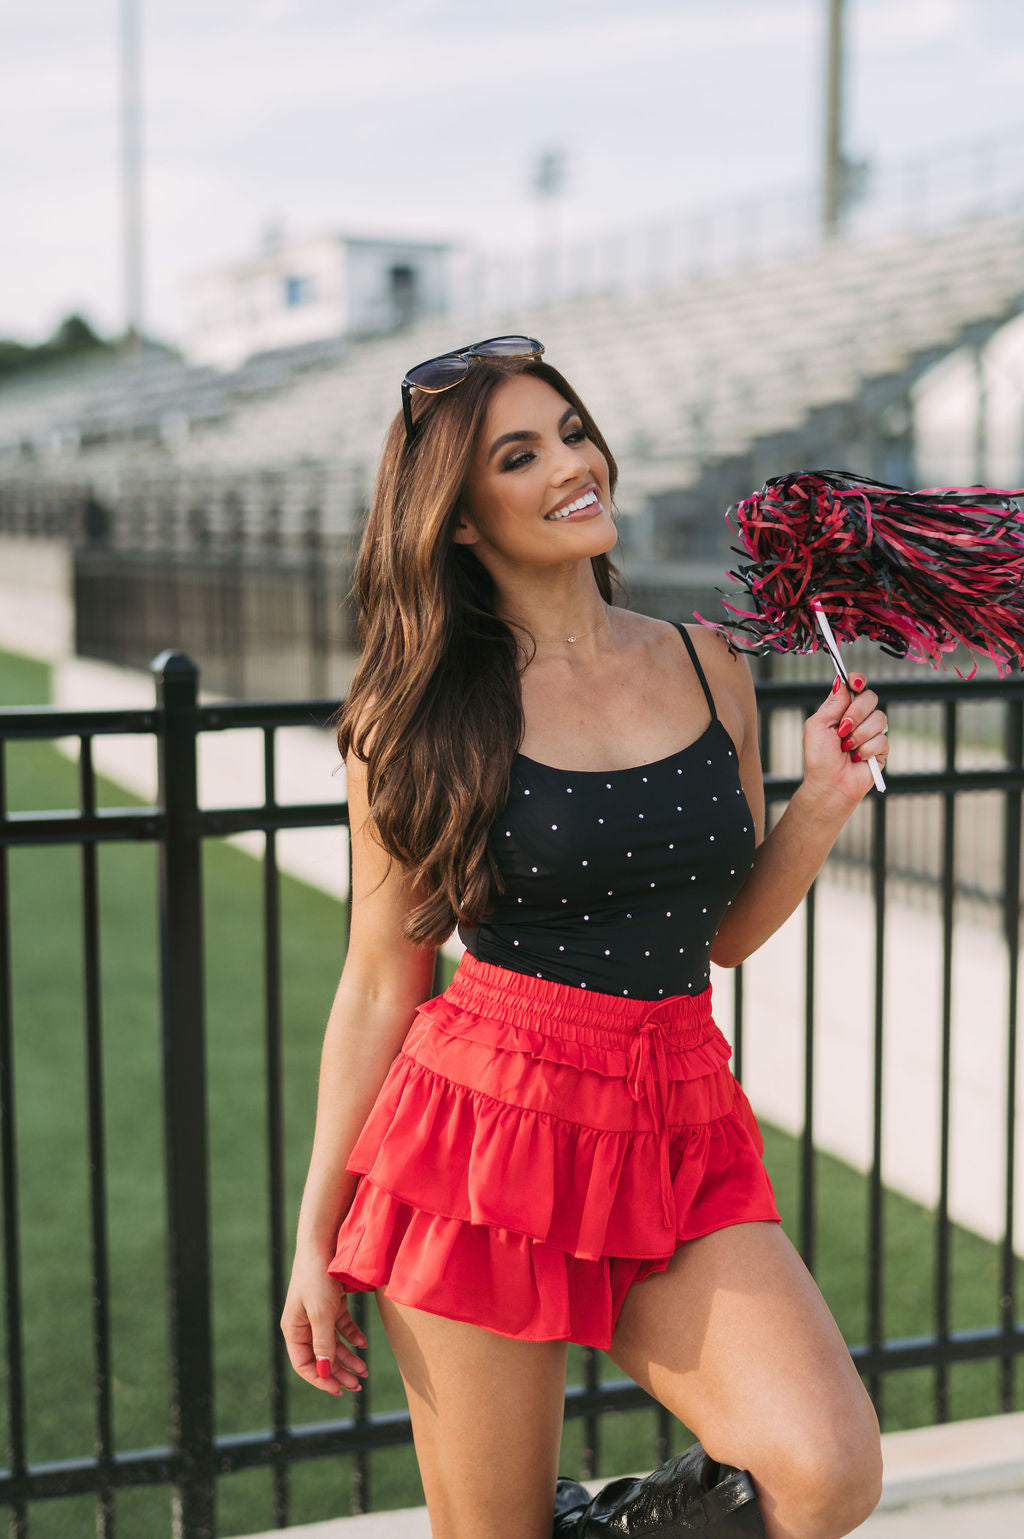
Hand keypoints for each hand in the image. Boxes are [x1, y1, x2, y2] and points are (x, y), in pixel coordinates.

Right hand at [281, 1257, 368, 1395]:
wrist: (326, 1242)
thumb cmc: (317, 1277)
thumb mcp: (321, 1313)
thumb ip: (323, 1343)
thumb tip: (324, 1372)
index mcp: (293, 1330)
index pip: (305, 1364)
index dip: (321, 1379)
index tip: (338, 1390)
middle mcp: (304, 1325)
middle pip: (321, 1357)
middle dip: (339, 1373)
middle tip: (358, 1385)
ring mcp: (318, 1314)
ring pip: (333, 1344)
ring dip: (349, 1358)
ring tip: (364, 1370)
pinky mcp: (332, 1304)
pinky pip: (342, 1327)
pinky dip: (352, 1336)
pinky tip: (363, 1343)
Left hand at [803, 672, 888, 804]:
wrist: (829, 783)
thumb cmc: (819, 757)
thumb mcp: (818, 725)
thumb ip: (833, 702)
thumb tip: (842, 680)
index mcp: (842, 709)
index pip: (856, 686)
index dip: (858, 680)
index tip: (855, 683)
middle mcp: (858, 718)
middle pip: (871, 697)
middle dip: (856, 713)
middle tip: (842, 730)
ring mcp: (871, 732)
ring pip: (879, 718)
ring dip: (859, 735)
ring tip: (847, 748)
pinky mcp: (882, 748)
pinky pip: (882, 739)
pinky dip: (866, 749)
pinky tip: (857, 758)